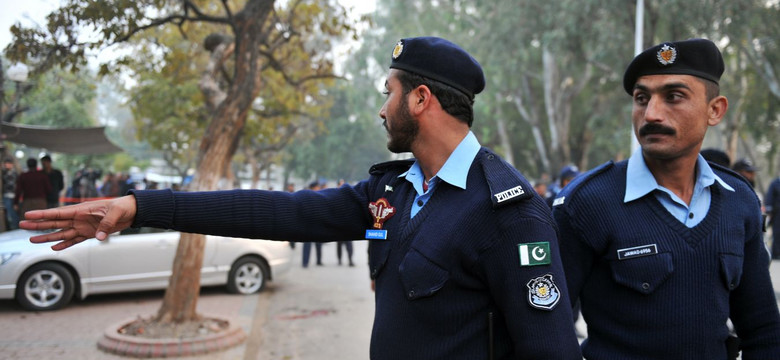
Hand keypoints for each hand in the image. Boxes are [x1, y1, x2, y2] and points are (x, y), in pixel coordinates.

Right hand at [19, 195, 137, 250]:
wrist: (131, 212)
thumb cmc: (122, 207)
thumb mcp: (115, 213)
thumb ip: (105, 224)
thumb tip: (98, 237)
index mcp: (82, 210)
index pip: (58, 213)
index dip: (43, 214)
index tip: (28, 215)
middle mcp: (79, 218)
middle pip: (54, 223)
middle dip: (38, 225)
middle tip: (22, 225)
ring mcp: (83, 226)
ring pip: (61, 233)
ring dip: (47, 237)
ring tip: (32, 240)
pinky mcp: (90, 233)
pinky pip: (74, 240)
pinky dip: (65, 245)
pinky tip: (54, 248)